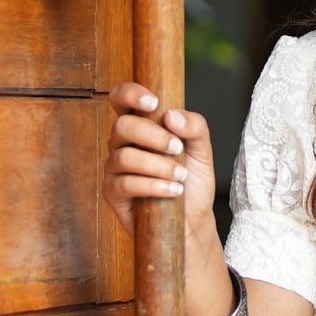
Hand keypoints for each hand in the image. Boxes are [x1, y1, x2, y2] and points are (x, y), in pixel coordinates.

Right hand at [103, 81, 216, 238]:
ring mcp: (115, 168)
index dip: (131, 94)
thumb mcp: (202, 151)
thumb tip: (171, 115)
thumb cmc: (192, 183)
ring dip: (157, 165)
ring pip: (124, 156)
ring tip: (180, 176)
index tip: (154, 103)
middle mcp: (123, 143)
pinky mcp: (113, 193)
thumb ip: (194, 127)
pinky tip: (173, 191)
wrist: (192, 221)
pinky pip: (125, 183)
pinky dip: (152, 185)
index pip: (122, 98)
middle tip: (177, 149)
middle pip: (122, 125)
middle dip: (153, 135)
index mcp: (141, 125)